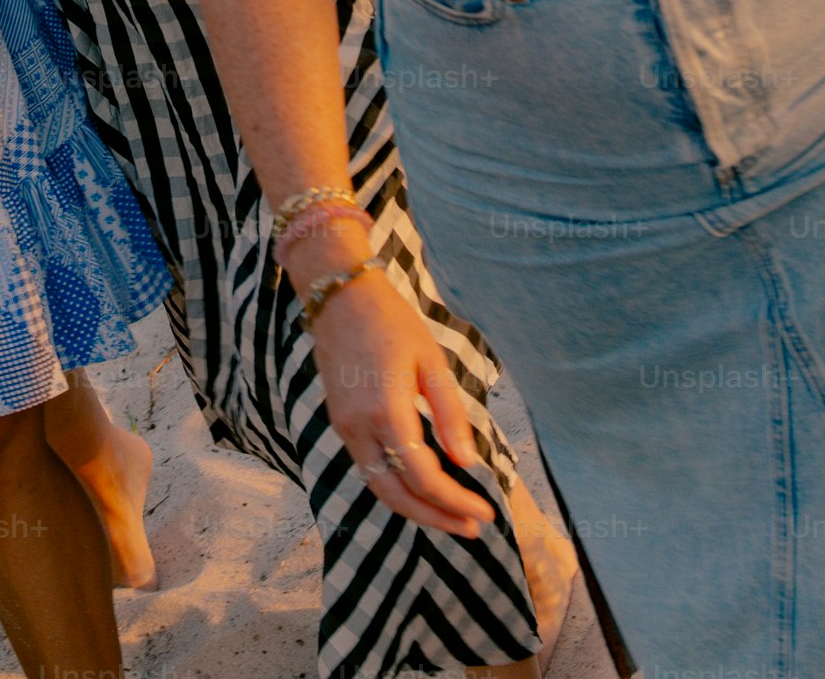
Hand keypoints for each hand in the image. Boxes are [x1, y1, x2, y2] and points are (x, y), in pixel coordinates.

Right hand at [302, 269, 495, 536]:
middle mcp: (359, 428)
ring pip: (379, 487)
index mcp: (386, 411)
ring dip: (416, 509)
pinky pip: (370, 470)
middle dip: (436, 518)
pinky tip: (423, 489)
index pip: (423, 477)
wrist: (339, 297)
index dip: (455, 502)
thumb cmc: (392, 322)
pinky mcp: (341, 424)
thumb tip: (468, 464)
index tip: (486, 512)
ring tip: (452, 517)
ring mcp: (344, 428)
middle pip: (397, 495)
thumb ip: (449, 415)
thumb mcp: (432, 362)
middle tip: (472, 528)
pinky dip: (397, 488)